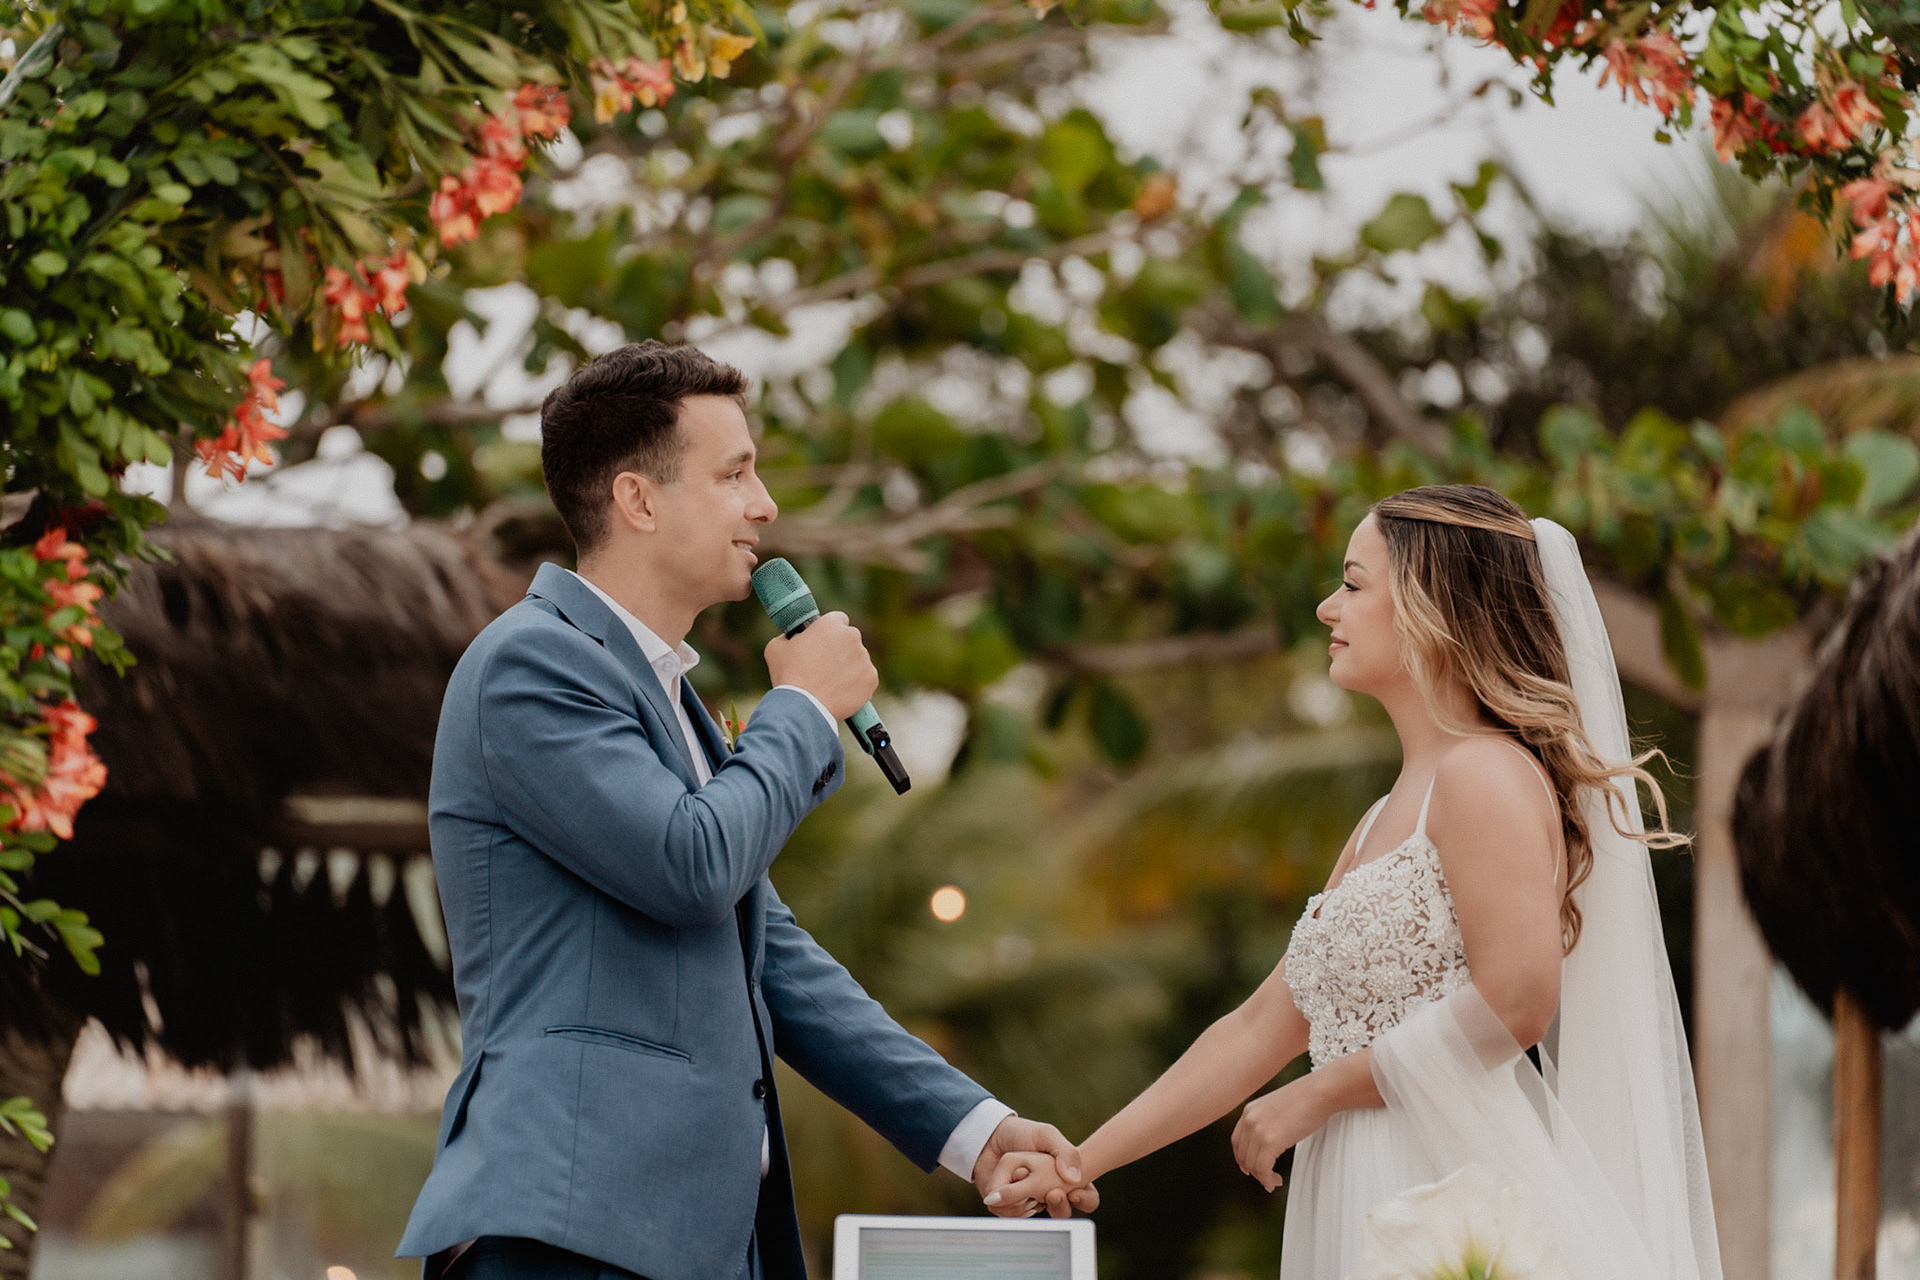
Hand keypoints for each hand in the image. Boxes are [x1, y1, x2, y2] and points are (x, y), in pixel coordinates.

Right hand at [763, 611, 877, 720]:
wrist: (804, 707)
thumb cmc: (788, 676)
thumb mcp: (776, 648)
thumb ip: (788, 636)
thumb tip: (793, 637)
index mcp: (831, 624)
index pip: (838, 619)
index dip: (830, 631)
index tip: (824, 642)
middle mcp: (852, 637)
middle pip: (850, 639)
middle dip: (841, 649)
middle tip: (825, 666)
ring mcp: (864, 658)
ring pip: (858, 659)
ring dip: (849, 667)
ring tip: (830, 682)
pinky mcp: (871, 678)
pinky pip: (866, 678)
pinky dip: (857, 684)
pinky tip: (841, 691)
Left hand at [973, 1115, 1098, 1217]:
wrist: (987, 1136)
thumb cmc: (1021, 1133)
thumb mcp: (1046, 1135)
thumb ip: (1065, 1152)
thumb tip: (1075, 1179)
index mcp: (1064, 1178)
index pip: (1087, 1198)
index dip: (1085, 1200)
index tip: (1075, 1192)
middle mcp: (1048, 1194)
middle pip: (1062, 1213)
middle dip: (1058, 1205)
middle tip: (1052, 1193)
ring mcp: (1028, 1202)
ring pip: (1035, 1215)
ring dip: (1024, 1195)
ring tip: (1018, 1174)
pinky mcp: (1006, 1207)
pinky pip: (1010, 1214)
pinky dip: (1005, 1200)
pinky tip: (1002, 1186)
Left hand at [1230, 1078, 1326, 1192]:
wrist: (1319, 1092)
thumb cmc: (1306, 1099)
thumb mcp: (1277, 1107)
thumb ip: (1268, 1122)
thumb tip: (1270, 1141)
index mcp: (1249, 1111)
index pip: (1237, 1141)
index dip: (1243, 1158)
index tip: (1251, 1168)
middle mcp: (1249, 1120)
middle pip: (1243, 1155)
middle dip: (1254, 1170)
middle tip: (1268, 1178)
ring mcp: (1258, 1130)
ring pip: (1252, 1165)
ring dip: (1262, 1177)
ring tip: (1274, 1180)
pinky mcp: (1269, 1141)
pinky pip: (1263, 1169)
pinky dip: (1267, 1180)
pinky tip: (1275, 1182)